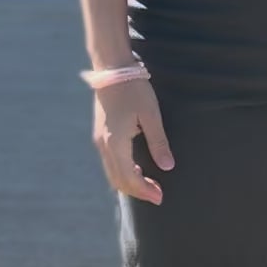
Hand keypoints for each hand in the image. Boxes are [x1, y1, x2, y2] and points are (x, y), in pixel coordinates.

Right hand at [92, 76, 174, 202]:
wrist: (111, 69)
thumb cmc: (134, 89)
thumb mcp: (151, 114)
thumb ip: (159, 142)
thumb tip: (168, 167)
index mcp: (115, 142)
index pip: (129, 177)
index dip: (145, 191)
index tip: (160, 197)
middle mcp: (104, 145)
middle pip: (118, 180)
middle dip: (137, 191)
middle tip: (158, 195)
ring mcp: (99, 140)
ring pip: (112, 173)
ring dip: (130, 183)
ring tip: (150, 185)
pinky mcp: (100, 135)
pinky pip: (110, 163)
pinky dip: (123, 172)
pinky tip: (137, 170)